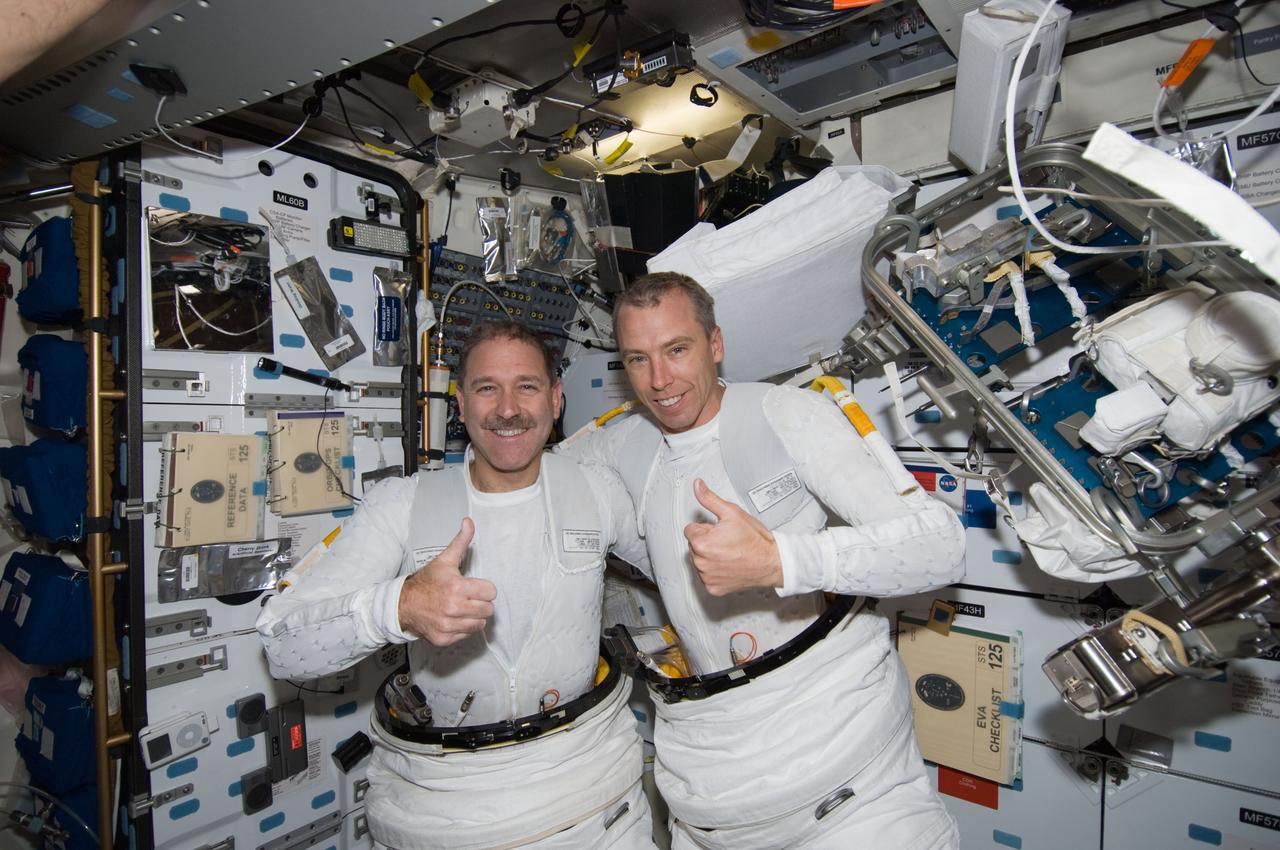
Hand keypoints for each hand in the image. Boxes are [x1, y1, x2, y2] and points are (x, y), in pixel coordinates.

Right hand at [397, 518, 495, 645]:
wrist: (403, 604)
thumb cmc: (425, 583)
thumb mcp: (444, 560)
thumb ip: (460, 542)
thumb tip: (469, 522)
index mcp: (456, 587)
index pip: (491, 592)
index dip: (484, 588)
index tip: (474, 587)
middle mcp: (453, 608)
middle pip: (488, 609)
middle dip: (481, 602)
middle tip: (469, 597)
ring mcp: (448, 625)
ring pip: (480, 623)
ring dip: (474, 616)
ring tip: (462, 608)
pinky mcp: (444, 638)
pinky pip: (467, 634)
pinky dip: (463, 628)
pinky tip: (454, 618)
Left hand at [683, 479, 782, 595]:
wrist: (771, 563)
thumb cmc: (755, 540)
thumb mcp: (732, 513)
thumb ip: (710, 499)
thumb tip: (697, 486)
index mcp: (701, 543)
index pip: (690, 530)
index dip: (706, 527)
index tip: (720, 531)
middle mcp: (701, 562)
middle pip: (694, 545)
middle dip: (707, 541)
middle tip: (727, 541)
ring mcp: (707, 577)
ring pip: (700, 561)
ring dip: (710, 557)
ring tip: (730, 553)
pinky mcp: (713, 588)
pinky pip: (707, 576)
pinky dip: (716, 572)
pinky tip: (729, 565)